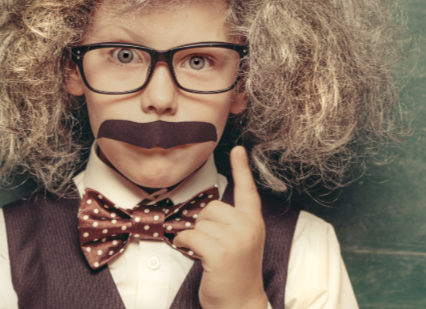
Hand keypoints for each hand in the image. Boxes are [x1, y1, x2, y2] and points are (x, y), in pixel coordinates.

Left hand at [174, 146, 266, 308]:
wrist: (241, 306)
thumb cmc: (236, 274)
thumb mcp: (242, 242)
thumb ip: (231, 222)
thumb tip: (205, 209)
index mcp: (253, 221)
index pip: (247, 189)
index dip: (241, 168)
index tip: (239, 149)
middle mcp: (247, 226)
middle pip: (211, 207)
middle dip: (205, 224)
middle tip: (215, 246)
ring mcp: (235, 239)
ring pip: (199, 222)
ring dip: (197, 238)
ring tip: (211, 256)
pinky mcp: (220, 252)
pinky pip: (190, 235)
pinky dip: (187, 244)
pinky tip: (199, 257)